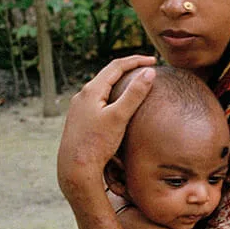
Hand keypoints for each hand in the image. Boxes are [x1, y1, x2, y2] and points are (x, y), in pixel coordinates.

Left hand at [57, 55, 156, 200]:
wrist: (75, 168)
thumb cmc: (97, 144)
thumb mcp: (119, 117)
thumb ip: (134, 94)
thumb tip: (149, 72)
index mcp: (91, 90)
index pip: (116, 66)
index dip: (136, 61)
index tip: (154, 60)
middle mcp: (82, 95)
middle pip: (108, 74)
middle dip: (128, 68)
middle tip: (147, 67)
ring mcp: (80, 108)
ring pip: (102, 86)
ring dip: (120, 81)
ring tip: (136, 82)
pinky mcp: (80, 119)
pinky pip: (99, 99)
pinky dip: (113, 94)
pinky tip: (119, 103)